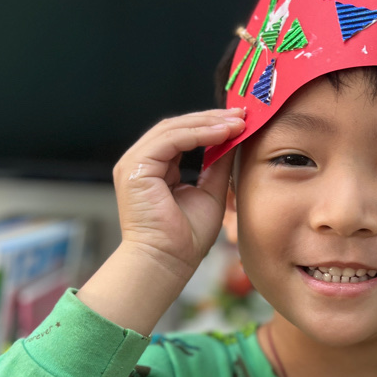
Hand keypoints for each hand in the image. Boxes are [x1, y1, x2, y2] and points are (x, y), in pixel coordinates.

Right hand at [114, 108, 244, 280]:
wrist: (168, 262)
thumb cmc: (187, 238)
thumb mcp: (211, 193)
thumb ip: (218, 165)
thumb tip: (235, 139)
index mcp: (156, 168)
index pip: (183, 135)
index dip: (211, 125)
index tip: (241, 121)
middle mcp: (142, 162)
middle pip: (177, 126)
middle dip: (212, 118)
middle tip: (242, 113)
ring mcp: (134, 163)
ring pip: (173, 128)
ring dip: (208, 122)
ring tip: (237, 122)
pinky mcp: (135, 168)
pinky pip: (170, 140)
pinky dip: (198, 133)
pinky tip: (223, 133)